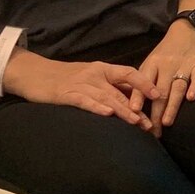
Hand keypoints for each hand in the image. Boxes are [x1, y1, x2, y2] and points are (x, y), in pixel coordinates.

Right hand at [8, 54, 159, 128]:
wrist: (35, 73)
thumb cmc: (66, 78)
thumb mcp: (90, 77)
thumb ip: (109, 85)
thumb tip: (133, 99)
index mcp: (102, 69)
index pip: (128, 73)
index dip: (144, 83)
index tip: (159, 94)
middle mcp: (95, 74)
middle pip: (120, 91)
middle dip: (137, 108)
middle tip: (151, 124)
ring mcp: (81, 84)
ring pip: (106, 97)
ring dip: (122, 111)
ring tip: (136, 123)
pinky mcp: (66, 94)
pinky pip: (84, 101)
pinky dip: (96, 107)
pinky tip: (106, 115)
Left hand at [129, 21, 194, 135]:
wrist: (187, 32)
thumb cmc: (165, 53)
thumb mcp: (151, 62)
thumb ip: (143, 80)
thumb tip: (131, 107)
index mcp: (153, 63)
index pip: (143, 80)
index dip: (138, 95)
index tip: (133, 110)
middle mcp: (167, 64)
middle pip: (161, 89)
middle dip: (156, 111)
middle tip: (152, 130)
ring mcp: (184, 65)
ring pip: (177, 86)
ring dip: (172, 105)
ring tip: (167, 122)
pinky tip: (191, 98)